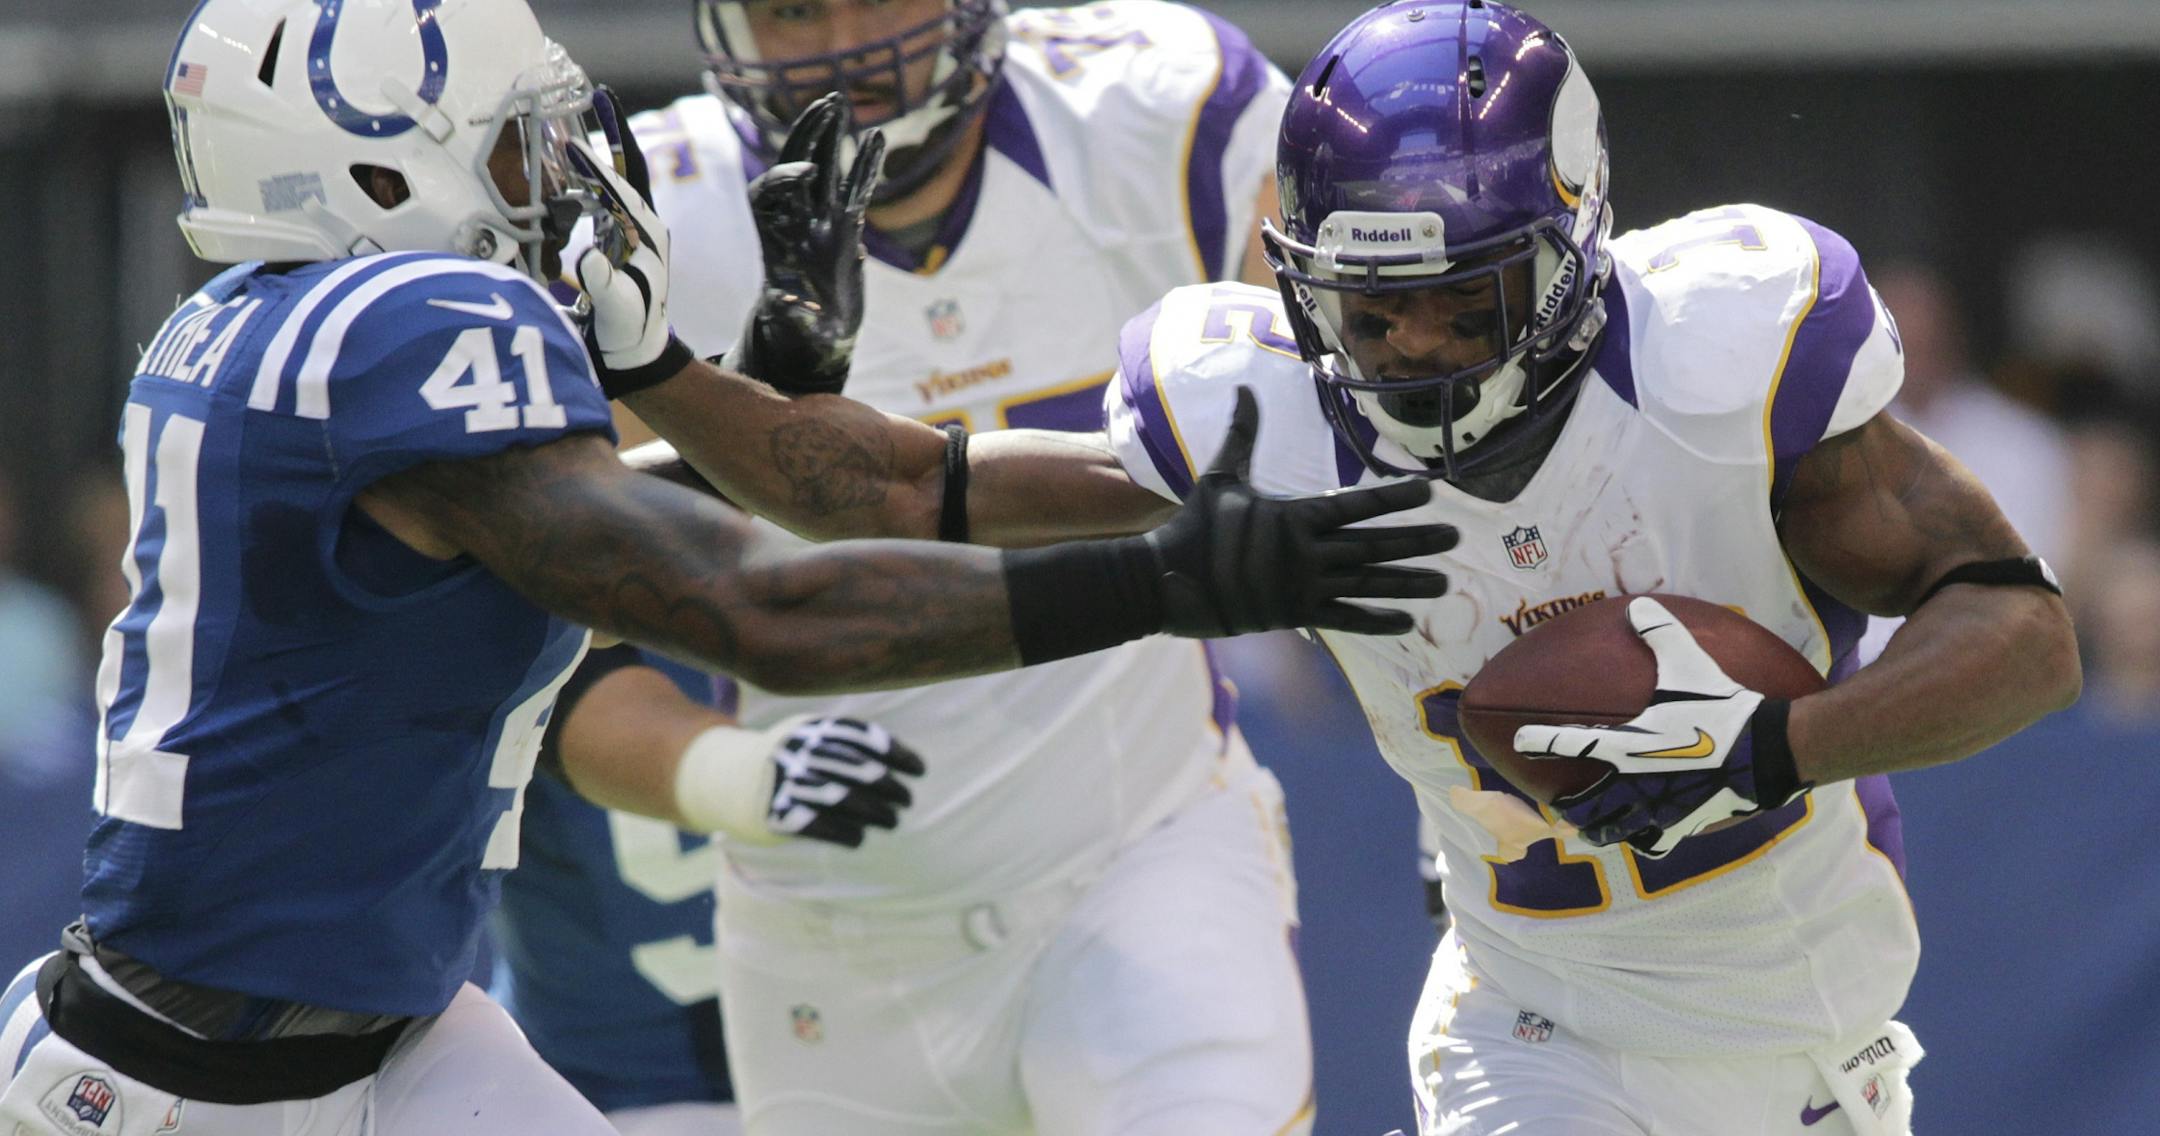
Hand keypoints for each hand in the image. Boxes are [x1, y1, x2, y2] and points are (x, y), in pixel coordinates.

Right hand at [569, 87, 691, 396]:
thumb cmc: (627, 334)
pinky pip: (606, 198)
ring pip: (618, 180)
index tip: (571, 140)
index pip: (621, 186)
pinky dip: (590, 178)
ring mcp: (634, 232)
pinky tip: (570, 168)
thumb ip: (603, 284)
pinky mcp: (620, 241)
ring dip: (602, 151)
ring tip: (584, 120)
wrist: (636, 356)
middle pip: (628, 169)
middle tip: (601, 97)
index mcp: (645, 235)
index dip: (597, 162)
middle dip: (615, 133)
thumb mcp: (616, 309)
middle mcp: (644, 227)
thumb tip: (588, 258)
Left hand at [725, 92, 885, 395]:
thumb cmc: (802, 335)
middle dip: (807, 137)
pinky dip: (865, 166)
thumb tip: (784, 303)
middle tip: (827, 107)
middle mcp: (796, 225)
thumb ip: (791, 318)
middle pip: (795, 168)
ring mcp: (821, 222)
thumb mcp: (797, 331)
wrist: (817, 337)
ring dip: (832, 138)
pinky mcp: (846, 228)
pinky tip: (877, 139)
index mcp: (775, 242)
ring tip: (842, 105)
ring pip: (825, 170)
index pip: (768, 196)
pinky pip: (856, 190)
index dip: (783, 179)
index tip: (808, 175)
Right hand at [765, 717, 924, 847]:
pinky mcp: (776, 813)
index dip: (896, 753)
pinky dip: (845, 833)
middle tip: (907, 800)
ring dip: (875, 812)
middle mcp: (799, 752)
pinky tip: (858, 838)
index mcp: (811, 728)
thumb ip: (848, 743)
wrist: (727, 778)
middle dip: (890, 786)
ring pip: (843, 798)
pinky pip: (820, 825)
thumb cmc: (787, 760)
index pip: (863, 737)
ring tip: (892, 821)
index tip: (920, 770)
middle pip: (858, 769)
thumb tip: (903, 763)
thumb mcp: (809, 736)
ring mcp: (786, 781)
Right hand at [1145, 388, 1457, 636]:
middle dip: (1417, 541)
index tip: (1431, 492)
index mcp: (1294, 516)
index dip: (1395, 497)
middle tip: (1456, 538)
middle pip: (1374, 545)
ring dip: (1408, 584)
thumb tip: (1243, 386)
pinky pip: (1345, 619)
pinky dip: (1376, 621)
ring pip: (1367, 584)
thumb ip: (1244, 434)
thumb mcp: (1221, 476)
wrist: (1168, 580)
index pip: (1357, 503)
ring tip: (1444, 582)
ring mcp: (1303, 586)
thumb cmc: (1194, 526)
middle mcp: (1306, 552)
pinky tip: (1407, 621)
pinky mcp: (1295, 614)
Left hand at [1511, 597, 1806, 856]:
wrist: (1766, 750)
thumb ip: (1659, 633)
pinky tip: (1640, 836)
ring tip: (1588, 826)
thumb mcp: (1689, 663)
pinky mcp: (1680, 825)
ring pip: (1610, 831)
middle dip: (1564, 806)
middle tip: (1558, 803)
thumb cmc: (1721, 706)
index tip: (1521, 741)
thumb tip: (1638, 604)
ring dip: (1595, 829)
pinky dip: (1642, 841)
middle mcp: (1632, 780)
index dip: (1540, 741)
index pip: (1570, 741)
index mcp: (1626, 742)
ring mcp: (1655, 807)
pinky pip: (1651, 844)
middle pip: (1581, 804)